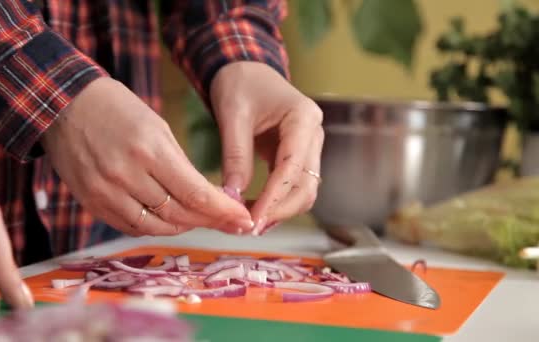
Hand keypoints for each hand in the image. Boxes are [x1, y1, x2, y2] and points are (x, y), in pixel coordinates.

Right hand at [41, 78, 252, 235]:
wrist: (63, 105)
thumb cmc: (117, 109)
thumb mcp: (156, 127)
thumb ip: (180, 165)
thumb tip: (208, 197)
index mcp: (149, 150)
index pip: (195, 193)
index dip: (223, 211)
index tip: (243, 218)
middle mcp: (126, 175)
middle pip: (179, 214)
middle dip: (210, 221)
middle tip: (231, 223)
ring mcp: (106, 192)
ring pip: (155, 227)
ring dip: (183, 227)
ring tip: (200, 221)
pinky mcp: (91, 202)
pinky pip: (130, 226)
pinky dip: (154, 227)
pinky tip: (168, 221)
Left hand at [210, 62, 323, 233]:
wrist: (245, 70)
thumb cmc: (240, 84)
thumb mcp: (233, 117)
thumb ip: (235, 157)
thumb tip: (231, 198)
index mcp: (303, 118)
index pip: (292, 167)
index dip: (273, 198)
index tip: (252, 218)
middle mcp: (314, 134)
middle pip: (306, 185)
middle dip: (280, 210)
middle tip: (249, 227)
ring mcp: (309, 146)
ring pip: (305, 190)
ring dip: (281, 210)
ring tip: (251, 223)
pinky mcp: (298, 156)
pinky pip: (293, 185)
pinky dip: (278, 202)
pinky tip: (257, 212)